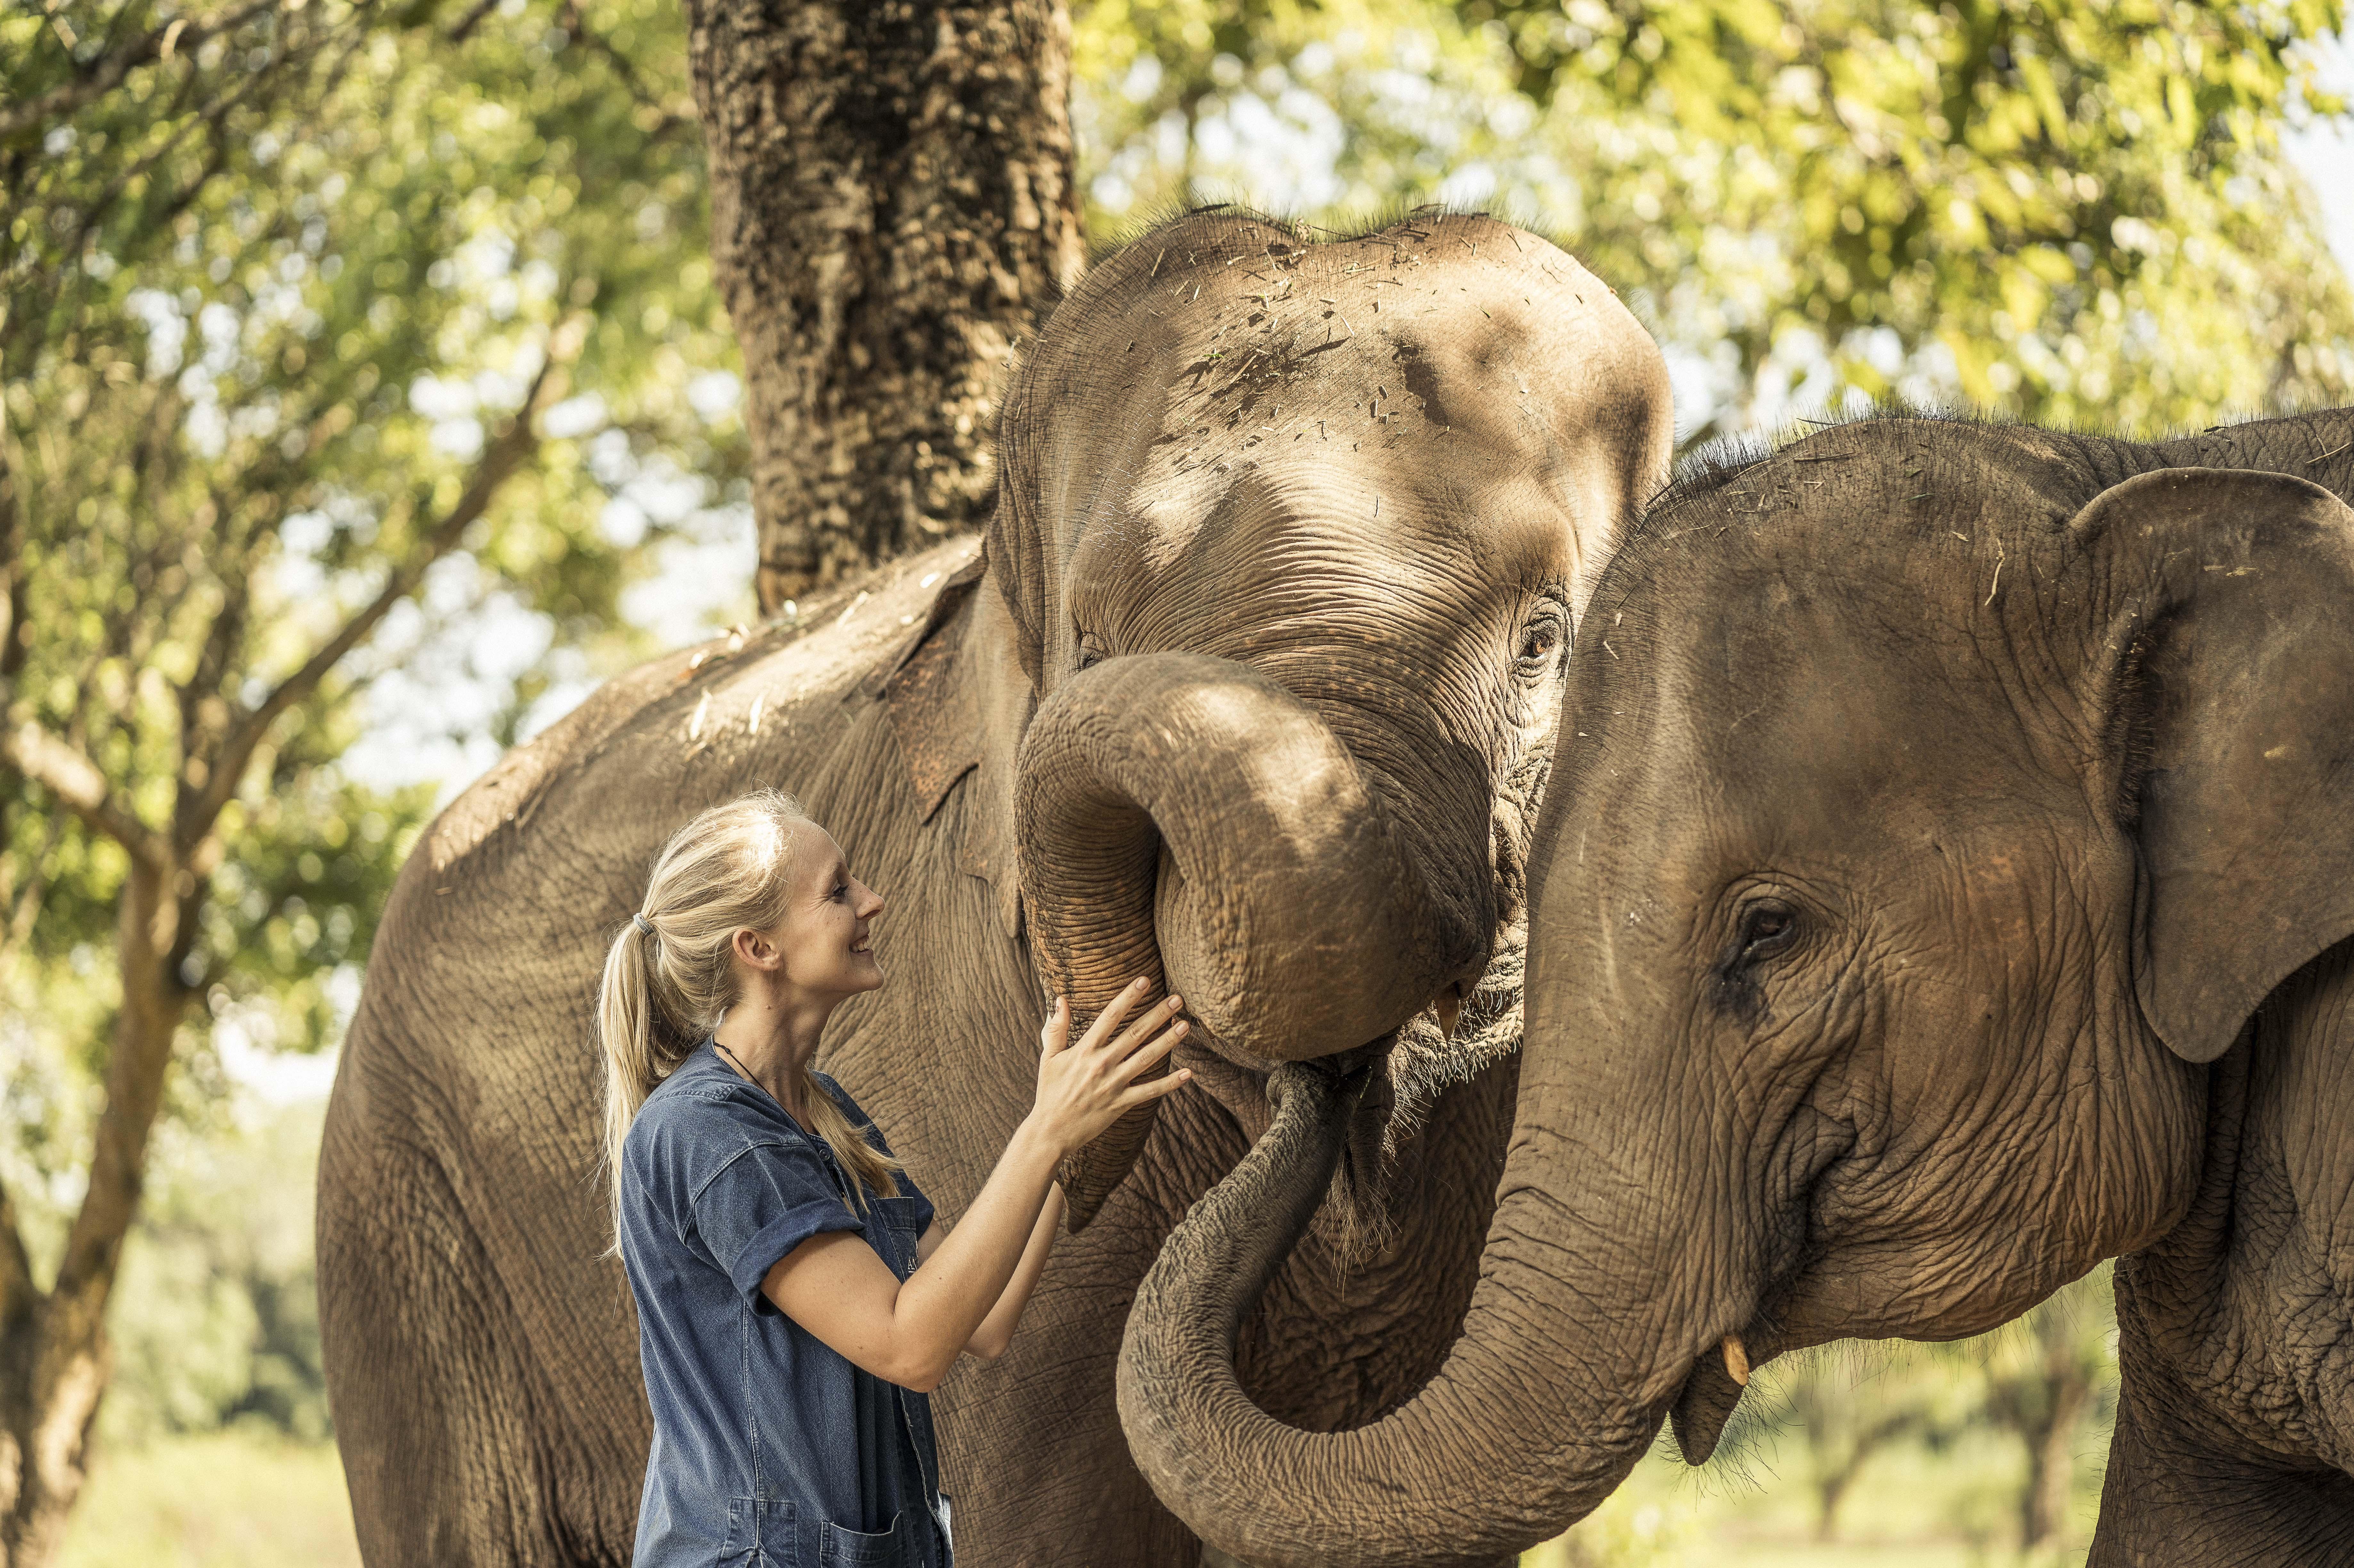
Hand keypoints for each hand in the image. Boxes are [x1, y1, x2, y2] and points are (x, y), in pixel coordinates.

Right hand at [1028, 979, 1192, 1156]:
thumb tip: (1060, 999)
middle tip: (1178, 1000)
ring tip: (1186, 1027)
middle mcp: (1102, 1064)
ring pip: (1146, 1059)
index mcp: (1084, 1050)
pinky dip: (1170, 1083)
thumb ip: (1055, 1028)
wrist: (1051, 1130)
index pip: (1109, 1016)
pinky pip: (1149, 1092)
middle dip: (1158, 1015)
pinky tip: (1188, 1073)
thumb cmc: (1049, 1091)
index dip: (1128, 996)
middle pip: (1135, 1034)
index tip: (1145, 980)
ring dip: (1167, 1042)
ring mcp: (1113, 1084)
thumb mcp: (1049, 1057)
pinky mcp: (1121, 1103)